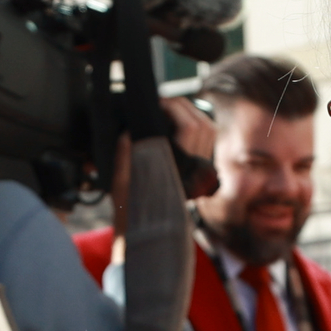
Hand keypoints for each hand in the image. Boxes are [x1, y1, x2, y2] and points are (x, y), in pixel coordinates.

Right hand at [110, 97, 219, 228]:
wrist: (145, 229)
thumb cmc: (131, 207)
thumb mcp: (121, 183)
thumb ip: (123, 157)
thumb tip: (128, 133)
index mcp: (180, 170)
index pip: (190, 128)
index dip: (174, 108)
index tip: (158, 103)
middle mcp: (196, 171)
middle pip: (203, 125)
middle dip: (183, 106)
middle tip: (162, 102)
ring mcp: (201, 171)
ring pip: (209, 130)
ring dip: (192, 113)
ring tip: (170, 108)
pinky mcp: (201, 170)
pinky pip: (207, 139)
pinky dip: (196, 124)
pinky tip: (179, 122)